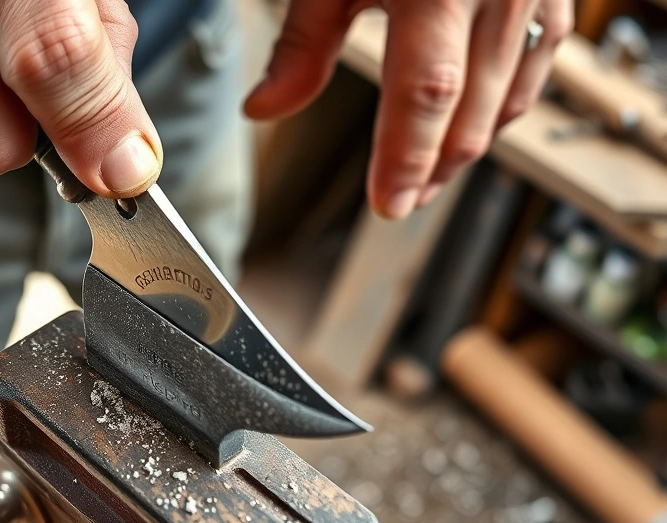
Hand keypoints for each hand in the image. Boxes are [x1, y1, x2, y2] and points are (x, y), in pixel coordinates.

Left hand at [245, 0, 571, 218]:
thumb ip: (304, 43)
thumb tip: (264, 110)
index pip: (426, 91)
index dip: (408, 156)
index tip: (390, 202)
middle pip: (473, 107)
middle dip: (435, 167)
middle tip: (400, 200)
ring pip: (511, 97)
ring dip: (468, 145)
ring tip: (428, 175)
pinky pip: (535, 67)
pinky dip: (502, 105)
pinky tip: (472, 125)